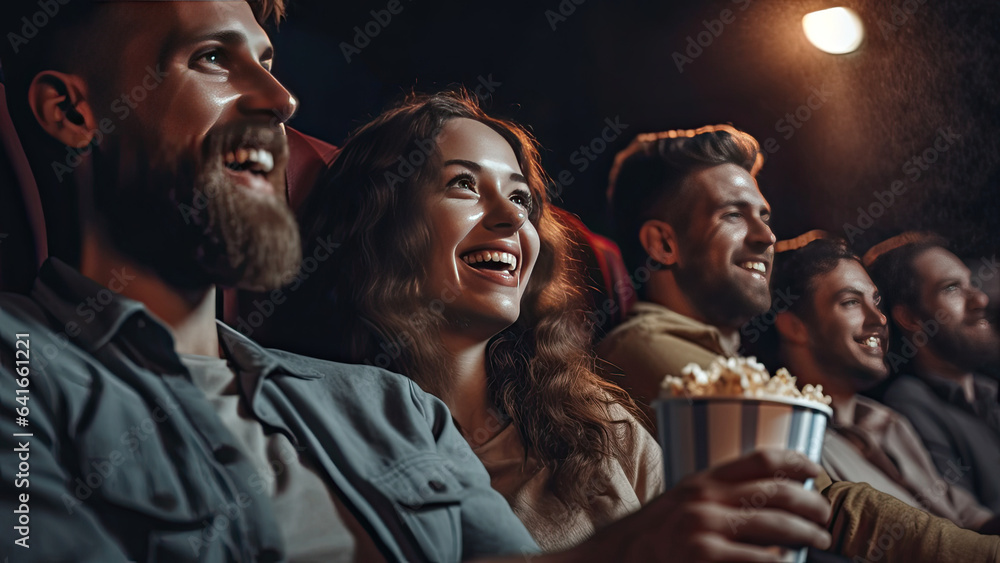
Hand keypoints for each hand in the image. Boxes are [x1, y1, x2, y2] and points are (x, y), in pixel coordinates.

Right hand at [568, 449, 831, 561]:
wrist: (611, 561)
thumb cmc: (650, 538)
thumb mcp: (678, 505)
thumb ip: (713, 498)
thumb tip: (760, 500)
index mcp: (701, 481)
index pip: (761, 460)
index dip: (796, 462)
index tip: (815, 470)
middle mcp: (705, 501)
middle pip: (778, 494)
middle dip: (812, 505)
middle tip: (825, 516)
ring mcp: (705, 532)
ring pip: (778, 529)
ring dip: (808, 535)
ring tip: (819, 541)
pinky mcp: (705, 559)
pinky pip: (762, 561)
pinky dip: (782, 562)